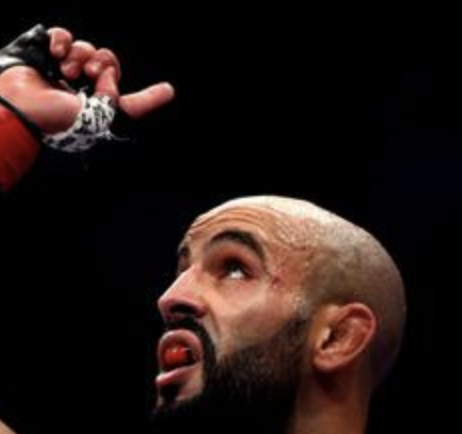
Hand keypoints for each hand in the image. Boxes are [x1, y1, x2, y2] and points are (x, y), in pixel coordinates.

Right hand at [0, 26, 174, 133]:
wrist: (20, 109)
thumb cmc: (59, 120)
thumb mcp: (98, 117)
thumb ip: (115, 98)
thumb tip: (111, 76)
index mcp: (98, 108)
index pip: (129, 101)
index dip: (149, 97)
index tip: (168, 91)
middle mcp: (83, 90)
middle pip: (109, 64)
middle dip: (106, 63)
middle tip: (93, 73)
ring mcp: (63, 71)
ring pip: (88, 49)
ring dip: (82, 56)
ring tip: (68, 70)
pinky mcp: (44, 54)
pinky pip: (64, 36)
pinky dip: (63, 40)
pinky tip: (56, 53)